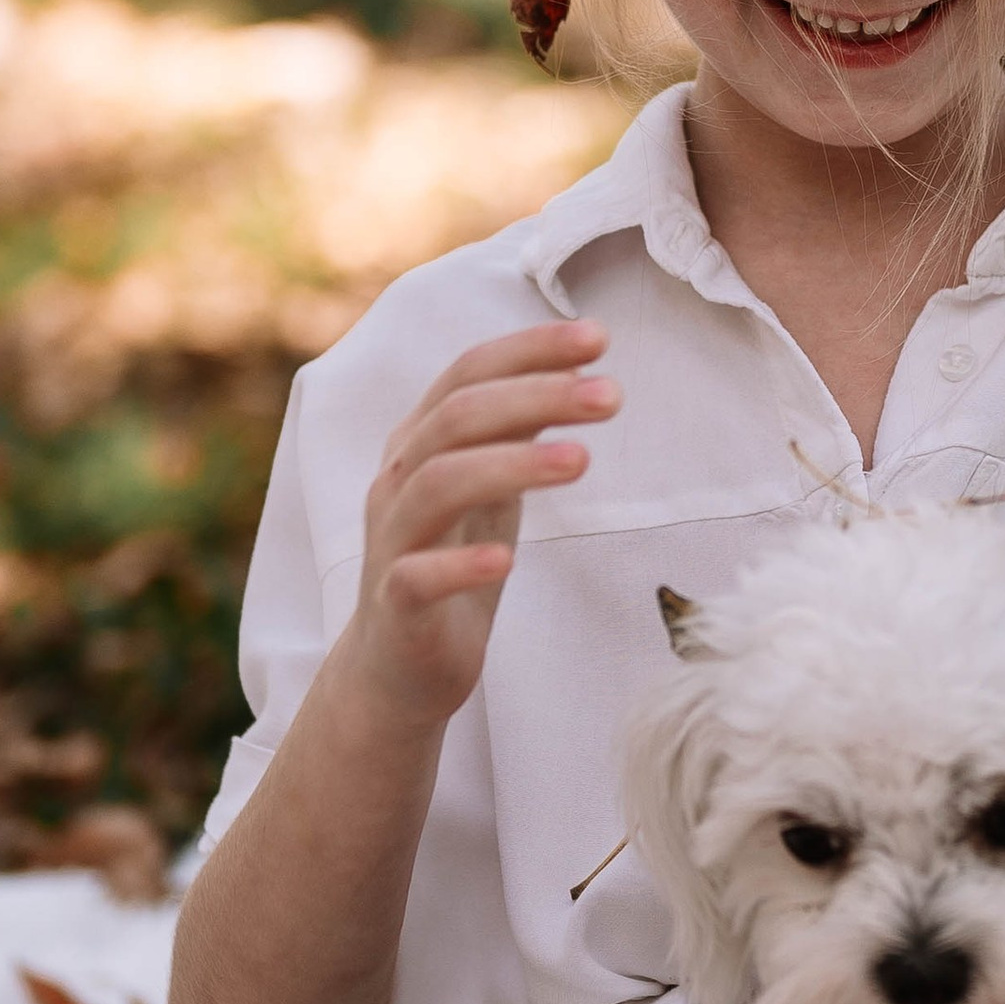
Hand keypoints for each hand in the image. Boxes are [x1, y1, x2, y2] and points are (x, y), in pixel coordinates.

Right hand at [339, 322, 619, 737]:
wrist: (397, 665)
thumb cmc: (452, 562)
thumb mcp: (490, 486)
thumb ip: (516, 431)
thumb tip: (578, 372)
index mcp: (421, 442)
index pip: (468, 373)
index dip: (530, 350)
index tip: (599, 338)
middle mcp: (399, 480)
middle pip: (457, 416)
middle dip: (536, 396)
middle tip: (611, 395)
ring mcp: (393, 541)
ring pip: (437, 483)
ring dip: (511, 464)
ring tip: (582, 460)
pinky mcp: (396, 605)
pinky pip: (416, 575)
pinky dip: (461, 564)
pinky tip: (508, 561)